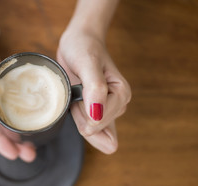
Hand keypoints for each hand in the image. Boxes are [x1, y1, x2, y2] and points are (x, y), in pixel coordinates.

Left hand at [57, 30, 130, 153]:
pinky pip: (90, 130)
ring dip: (77, 115)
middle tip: (76, 90)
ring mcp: (108, 110)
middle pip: (93, 130)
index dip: (80, 110)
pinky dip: (78, 120)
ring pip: (90, 132)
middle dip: (79, 114)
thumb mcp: (87, 63)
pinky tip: (76, 104)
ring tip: (77, 93)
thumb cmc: (83, 47)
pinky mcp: (97, 112)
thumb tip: (96, 117)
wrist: (79, 41)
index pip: (96, 123)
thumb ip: (94, 88)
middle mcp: (118, 105)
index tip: (78, 88)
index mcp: (121, 95)